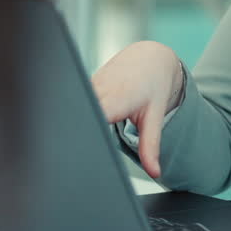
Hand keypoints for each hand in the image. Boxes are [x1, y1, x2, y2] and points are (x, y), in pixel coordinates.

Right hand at [90, 40, 183, 179]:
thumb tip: (155, 172)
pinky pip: (77, 102)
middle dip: (78, 135)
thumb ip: (151, 146)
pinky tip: (82, 122)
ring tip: (79, 138)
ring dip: (76, 124)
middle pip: (79, 117)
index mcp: (115, 99)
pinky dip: (79, 114)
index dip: (87, 137)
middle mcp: (98, 90)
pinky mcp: (84, 85)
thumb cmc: (154, 84)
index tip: (87, 153)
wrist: (150, 57)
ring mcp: (88, 85)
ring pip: (75, 109)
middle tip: (76, 158)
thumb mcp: (155, 117)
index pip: (92, 121)